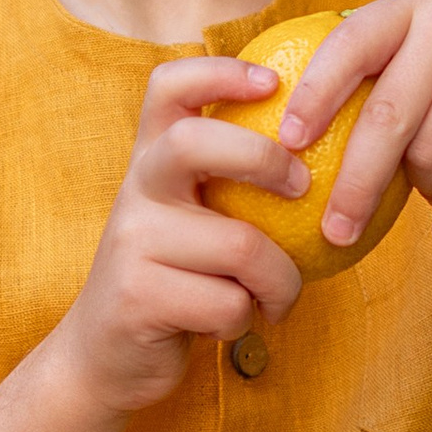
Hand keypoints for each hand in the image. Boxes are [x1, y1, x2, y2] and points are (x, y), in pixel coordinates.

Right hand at [54, 58, 308, 412]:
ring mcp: (132, 243)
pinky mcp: (139, 297)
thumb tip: (328, 148)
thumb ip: (230, 186)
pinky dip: (247, 320)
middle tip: (304, 185)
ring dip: (280, 281)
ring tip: (277, 297)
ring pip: (240, 246)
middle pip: (194, 144)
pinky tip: (234, 325)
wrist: (103, 359)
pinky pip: (229, 303)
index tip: (271, 81)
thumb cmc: (173, 281)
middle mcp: (135, 192)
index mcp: (149, 162)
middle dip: (265, 159)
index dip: (219, 72)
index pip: (168, 89)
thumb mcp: (190, 222)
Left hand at [276, 0, 431, 250]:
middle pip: (384, 117)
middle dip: (352, 184)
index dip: (313, 95)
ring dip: (424, 192)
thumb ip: (386, 74)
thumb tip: (293, 139)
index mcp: (418, 6)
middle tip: (334, 232)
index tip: (288, 145)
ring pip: (430, 154)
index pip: (348, 44)